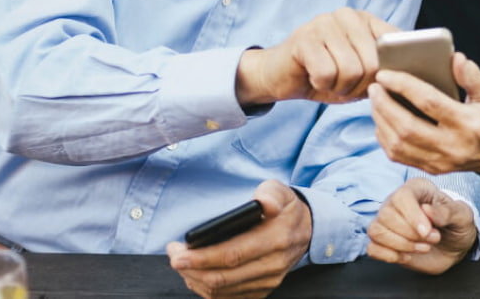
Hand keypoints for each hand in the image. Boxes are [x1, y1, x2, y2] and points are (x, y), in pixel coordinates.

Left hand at [166, 180, 311, 298]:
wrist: (307, 230)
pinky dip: (206, 289)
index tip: (178, 253)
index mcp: (276, 239)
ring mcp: (267, 281)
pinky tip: (196, 275)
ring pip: (222, 290)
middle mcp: (272, 265)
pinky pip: (228, 297)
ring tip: (182, 263)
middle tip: (173, 255)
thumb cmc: (286, 209)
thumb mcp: (282, 192)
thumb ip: (271, 193)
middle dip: (190, 269)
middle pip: (222, 277)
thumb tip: (262, 202)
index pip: (233, 254)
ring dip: (195, 279)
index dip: (201, 257)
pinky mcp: (262, 290)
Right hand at [235, 8, 397, 105]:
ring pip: (351, 71)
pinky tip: (314, 76)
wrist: (281, 75)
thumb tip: (406, 77)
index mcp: (367, 20)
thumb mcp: (361, 72)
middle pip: (373, 64)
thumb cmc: (326, 75)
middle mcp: (348, 15)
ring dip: (340, 87)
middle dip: (360, 87)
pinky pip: (327, 74)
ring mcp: (324, 23)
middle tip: (345, 86)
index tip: (375, 83)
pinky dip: (322, 85)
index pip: (396, 45)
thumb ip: (383, 69)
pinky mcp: (304, 38)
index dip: (389, 73)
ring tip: (330, 81)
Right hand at [366, 178, 476, 274]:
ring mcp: (388, 222)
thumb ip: (448, 212)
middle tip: (433, 239)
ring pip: (376, 230)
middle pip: (386, 215)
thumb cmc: (456, 225)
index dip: (412, 216)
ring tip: (423, 248)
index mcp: (416, 189)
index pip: (401, 196)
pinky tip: (406, 256)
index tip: (427, 232)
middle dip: (410, 234)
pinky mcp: (384, 242)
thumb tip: (428, 211)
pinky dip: (388, 255)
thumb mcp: (463, 216)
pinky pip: (372, 247)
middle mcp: (396, 203)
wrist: (454, 245)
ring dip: (400, 245)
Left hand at [369, 52, 479, 183]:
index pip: (428, 103)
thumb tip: (455, 58)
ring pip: (399, 145)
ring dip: (381, 122)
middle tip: (374, 86)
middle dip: (384, 105)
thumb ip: (473, 76)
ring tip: (376, 101)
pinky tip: (382, 121)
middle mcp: (453, 146)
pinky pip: (400, 156)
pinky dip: (385, 138)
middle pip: (406, 128)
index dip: (403, 86)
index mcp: (468, 123)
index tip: (385, 74)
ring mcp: (442, 161)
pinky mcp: (435, 169)